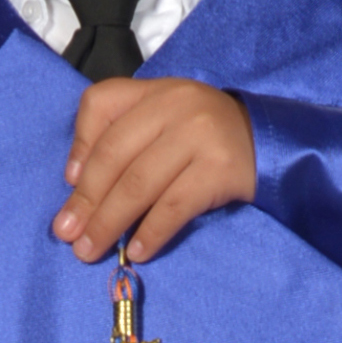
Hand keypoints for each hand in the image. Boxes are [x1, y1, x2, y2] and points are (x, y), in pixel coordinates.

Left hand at [52, 78, 255, 262]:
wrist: (273, 144)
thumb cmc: (207, 138)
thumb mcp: (166, 121)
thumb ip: (125, 138)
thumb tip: (76, 183)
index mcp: (156, 91)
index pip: (102, 103)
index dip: (79, 145)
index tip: (69, 183)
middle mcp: (176, 105)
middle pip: (115, 154)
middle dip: (86, 200)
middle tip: (67, 235)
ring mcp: (201, 135)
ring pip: (139, 184)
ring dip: (109, 223)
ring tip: (90, 250)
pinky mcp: (221, 169)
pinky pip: (174, 206)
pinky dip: (150, 232)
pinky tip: (136, 251)